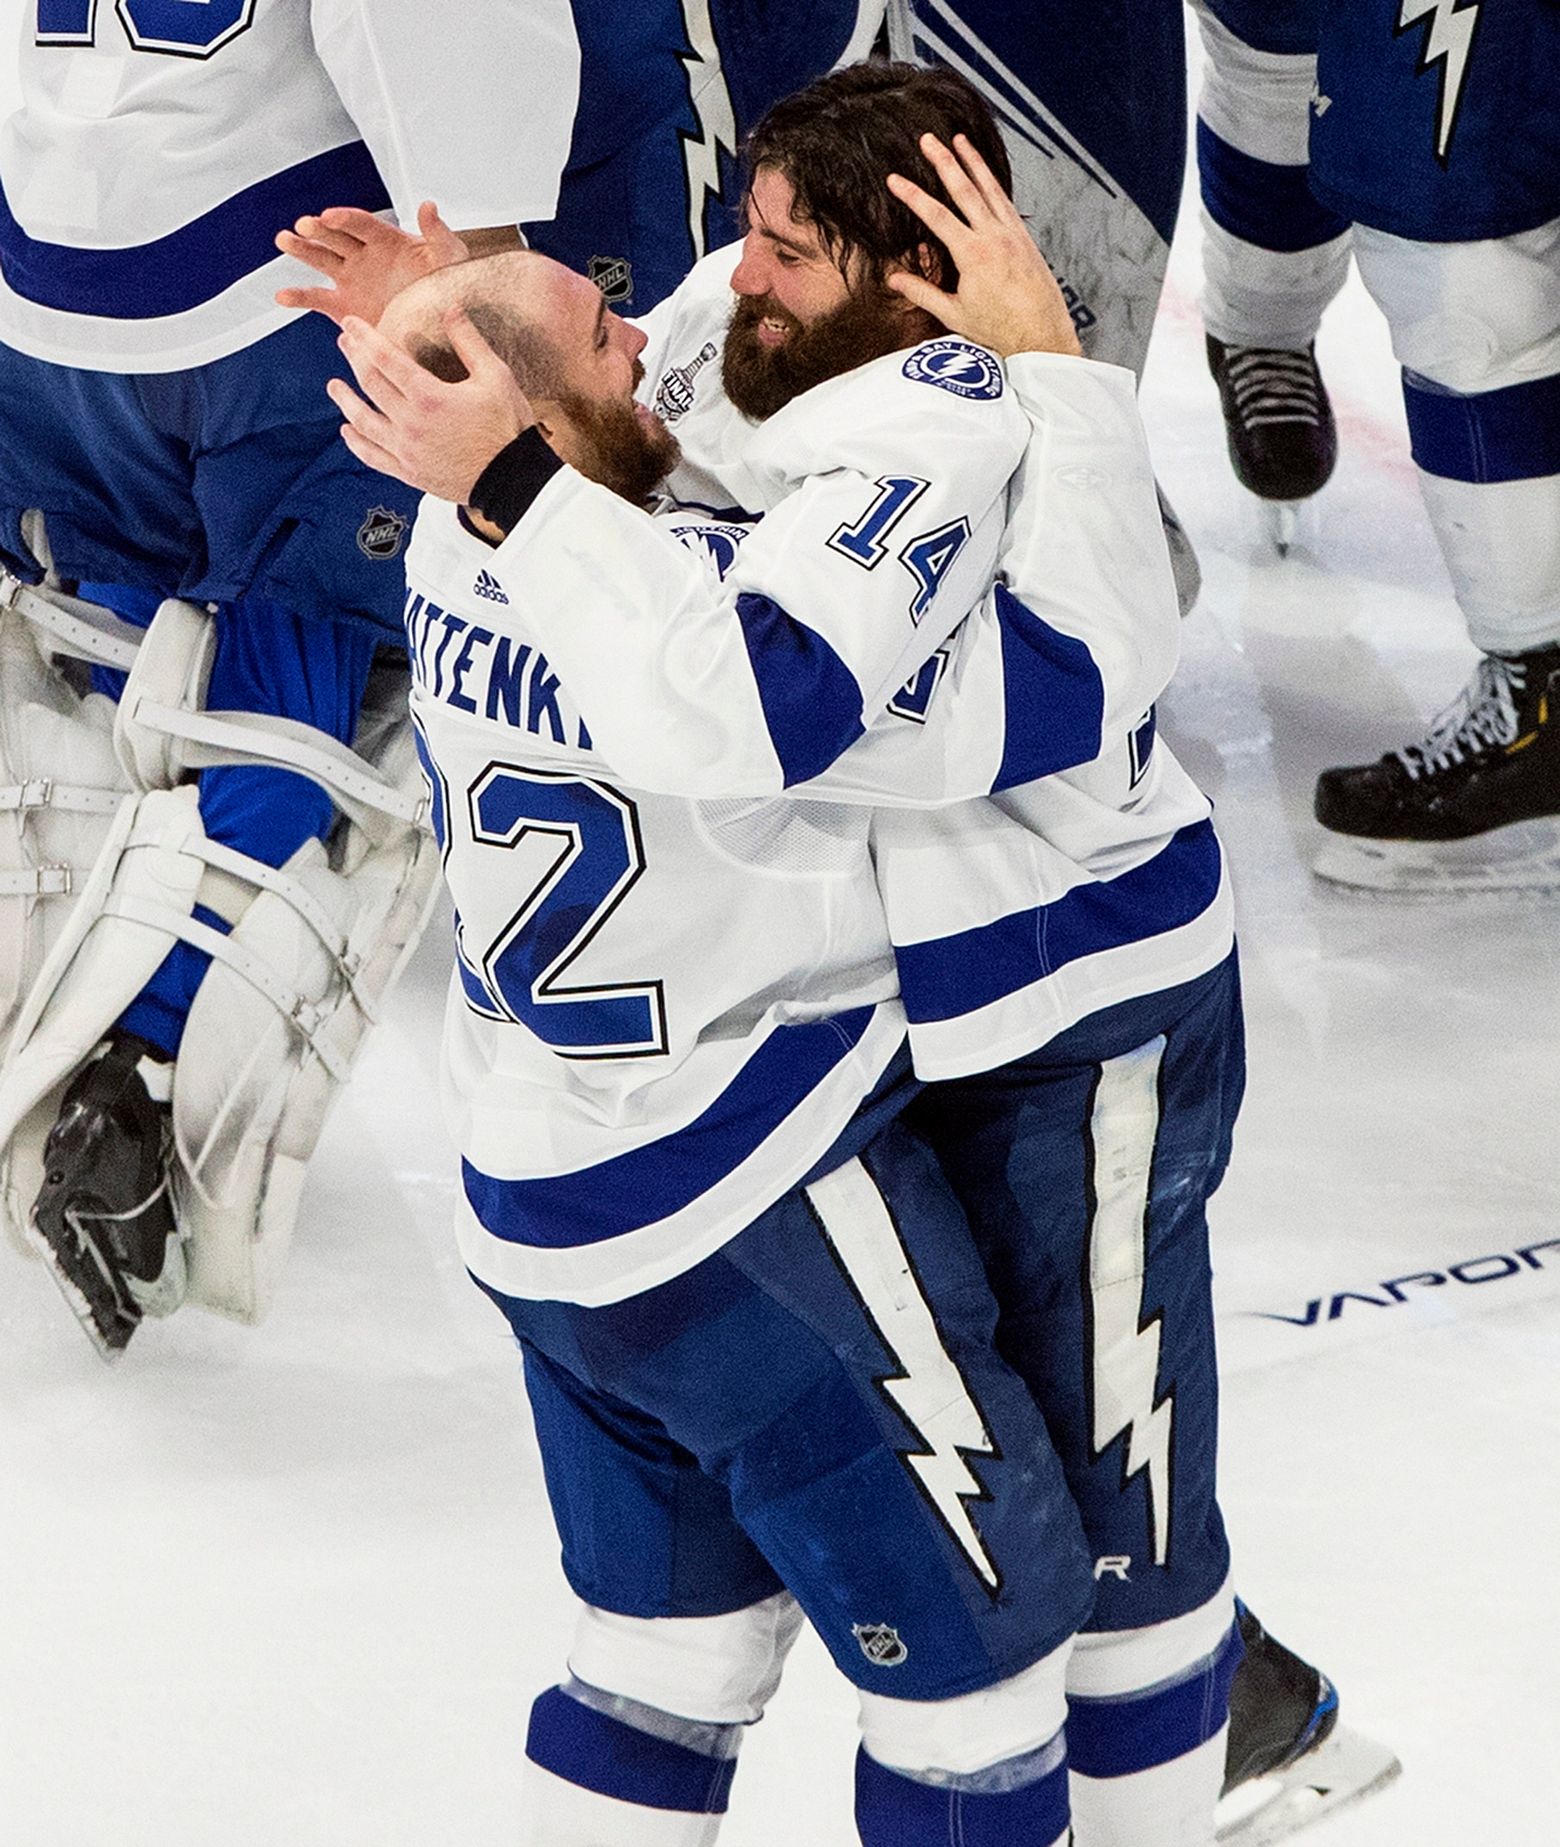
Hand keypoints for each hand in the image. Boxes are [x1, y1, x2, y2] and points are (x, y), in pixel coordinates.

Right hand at [275, 200, 469, 325]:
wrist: (441, 331)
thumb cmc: (450, 288)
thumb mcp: (450, 259)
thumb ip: (438, 233)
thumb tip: (428, 205)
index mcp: (386, 240)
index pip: (361, 223)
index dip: (344, 218)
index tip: (329, 216)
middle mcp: (364, 256)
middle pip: (335, 236)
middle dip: (318, 230)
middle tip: (304, 225)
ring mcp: (351, 280)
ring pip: (320, 259)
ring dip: (301, 249)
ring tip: (283, 240)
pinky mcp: (344, 307)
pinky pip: (316, 299)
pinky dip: (298, 298)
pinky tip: (282, 296)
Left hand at [329, 310, 533, 501]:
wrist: (513, 479)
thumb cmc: (508, 428)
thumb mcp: (496, 377)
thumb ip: (469, 341)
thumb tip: (451, 308)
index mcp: (429, 395)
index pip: (385, 357)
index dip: (365, 336)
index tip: (351, 323)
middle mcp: (411, 422)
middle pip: (369, 383)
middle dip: (353, 358)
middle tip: (343, 342)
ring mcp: (407, 450)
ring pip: (363, 420)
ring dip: (345, 400)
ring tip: (334, 386)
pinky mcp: (409, 472)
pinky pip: (373, 456)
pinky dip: (356, 442)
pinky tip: (347, 431)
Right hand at [884, 135, 1081, 359]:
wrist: (1041, 333)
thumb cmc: (999, 328)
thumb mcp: (954, 314)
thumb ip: (922, 293)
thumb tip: (894, 279)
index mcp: (973, 255)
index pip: (936, 216)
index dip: (913, 195)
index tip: (895, 180)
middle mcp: (994, 237)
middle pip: (964, 189)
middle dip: (944, 161)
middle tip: (928, 139)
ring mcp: (1012, 233)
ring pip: (989, 188)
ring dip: (972, 162)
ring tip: (959, 140)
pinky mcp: (1024, 237)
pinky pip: (1005, 201)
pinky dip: (992, 182)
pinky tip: (985, 173)